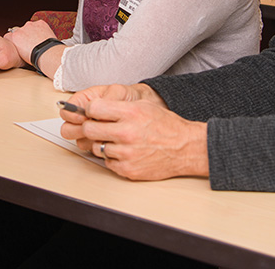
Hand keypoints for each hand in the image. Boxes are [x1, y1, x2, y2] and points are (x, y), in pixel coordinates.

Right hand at [6, 20, 55, 62]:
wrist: (46, 52)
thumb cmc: (34, 57)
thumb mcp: (20, 55)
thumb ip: (17, 47)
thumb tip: (20, 47)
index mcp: (14, 37)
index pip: (9, 35)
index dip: (14, 39)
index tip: (19, 43)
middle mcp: (20, 29)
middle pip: (19, 30)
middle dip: (23, 35)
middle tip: (30, 42)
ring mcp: (30, 25)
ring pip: (30, 26)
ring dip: (32, 31)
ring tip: (38, 40)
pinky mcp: (40, 23)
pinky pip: (39, 24)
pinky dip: (41, 29)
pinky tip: (44, 36)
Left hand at [59, 84, 207, 180]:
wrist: (185, 148)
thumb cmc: (166, 126)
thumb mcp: (144, 106)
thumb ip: (119, 105)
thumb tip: (94, 107)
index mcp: (130, 113)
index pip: (93, 108)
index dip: (91, 110)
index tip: (93, 112)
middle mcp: (126, 133)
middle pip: (89, 129)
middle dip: (91, 127)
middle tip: (99, 127)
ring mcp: (126, 153)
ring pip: (96, 147)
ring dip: (103, 144)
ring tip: (118, 141)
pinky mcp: (127, 169)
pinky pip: (107, 162)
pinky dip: (113, 158)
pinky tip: (125, 152)